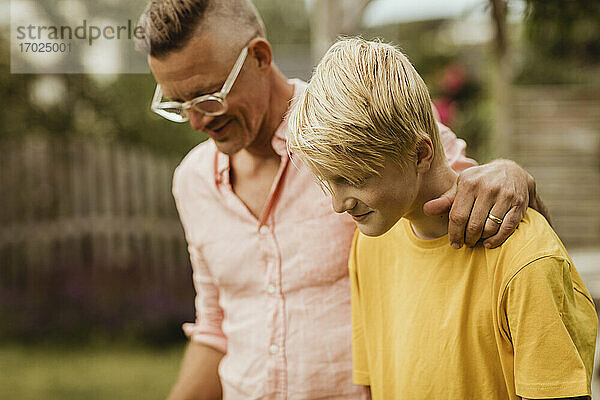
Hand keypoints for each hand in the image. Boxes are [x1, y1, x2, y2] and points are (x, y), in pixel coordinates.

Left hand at [423, 159, 549, 248]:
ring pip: (490, 228)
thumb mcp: (461, 186)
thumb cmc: (480, 182)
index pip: (457, 216)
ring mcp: (505, 195)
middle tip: (466, 243)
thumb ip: (445, 200)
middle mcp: (487, 188)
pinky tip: (488, 242)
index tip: (454, 243)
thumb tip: (425, 210)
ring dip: (481, 239)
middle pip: (473, 224)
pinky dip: (497, 239)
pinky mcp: (519, 204)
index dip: (454, 233)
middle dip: (468, 238)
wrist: (512, 171)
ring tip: (476, 241)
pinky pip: (507, 228)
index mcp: (469, 183)